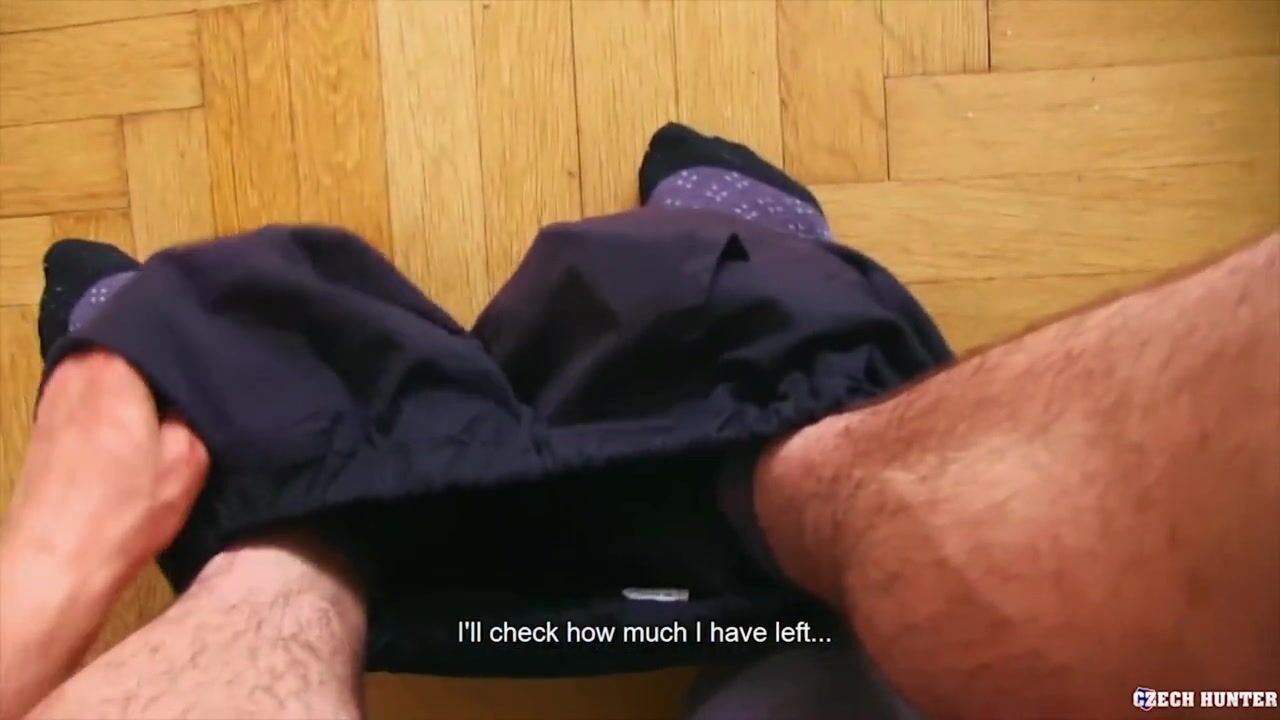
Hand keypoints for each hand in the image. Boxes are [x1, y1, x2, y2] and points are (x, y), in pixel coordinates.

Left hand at [4, 350, 207, 588]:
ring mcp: (54, 394)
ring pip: (107, 364)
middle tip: (202, 364)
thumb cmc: (125, 512)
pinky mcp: (45, 422)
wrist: (55, 564)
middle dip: (163, 349)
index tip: (214, 338)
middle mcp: (77, 369)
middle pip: (128, 339)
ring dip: (138, 375)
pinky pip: (90, 389)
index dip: (187, 327)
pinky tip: (139, 418)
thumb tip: (196, 387)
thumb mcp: (189, 461)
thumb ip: (195, 410)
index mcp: (114, 368)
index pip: (154, 321)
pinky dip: (115, 395)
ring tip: (174, 391)